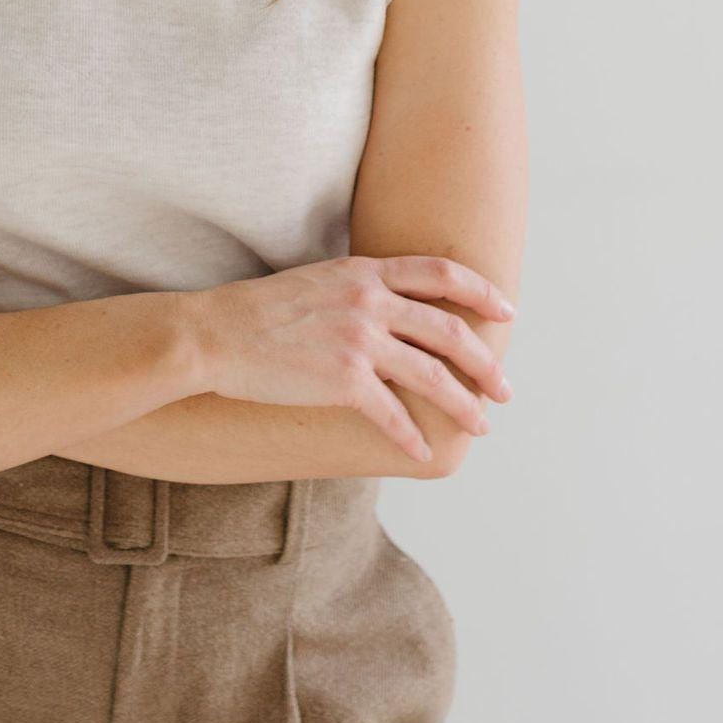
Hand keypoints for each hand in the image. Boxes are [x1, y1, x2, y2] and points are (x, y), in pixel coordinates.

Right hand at [180, 256, 515, 464]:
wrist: (214, 333)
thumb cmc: (260, 311)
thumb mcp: (319, 281)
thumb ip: (360, 288)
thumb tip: (392, 308)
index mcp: (366, 272)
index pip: (442, 273)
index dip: (482, 291)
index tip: (508, 310)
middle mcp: (369, 301)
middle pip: (449, 330)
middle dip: (485, 363)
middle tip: (504, 389)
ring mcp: (358, 340)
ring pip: (432, 374)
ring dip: (463, 404)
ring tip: (480, 425)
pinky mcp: (342, 380)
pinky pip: (392, 413)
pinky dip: (412, 435)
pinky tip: (423, 451)